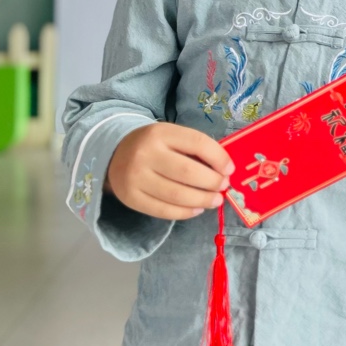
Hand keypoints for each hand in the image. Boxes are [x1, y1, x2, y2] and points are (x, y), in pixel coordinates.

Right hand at [105, 122, 233, 220]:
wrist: (115, 154)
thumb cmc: (155, 145)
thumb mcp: (173, 137)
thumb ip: (196, 149)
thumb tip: (225, 170)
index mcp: (160, 133)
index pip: (197, 144)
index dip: (219, 158)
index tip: (230, 169)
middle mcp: (145, 154)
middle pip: (188, 172)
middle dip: (212, 182)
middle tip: (223, 186)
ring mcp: (135, 178)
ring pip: (176, 195)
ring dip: (202, 200)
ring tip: (215, 200)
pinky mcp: (131, 198)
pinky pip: (162, 210)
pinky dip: (184, 212)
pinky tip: (197, 209)